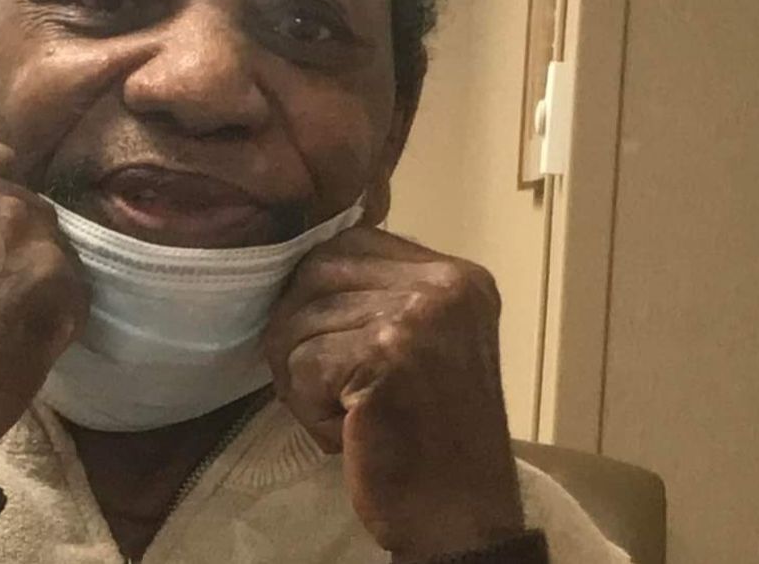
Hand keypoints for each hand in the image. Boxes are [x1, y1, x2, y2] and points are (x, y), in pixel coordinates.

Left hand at [261, 227, 522, 560]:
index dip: (317, 292)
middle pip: (316, 271)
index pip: (349, 242)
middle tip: (324, 385)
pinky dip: (306, 406)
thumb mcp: (422, 343)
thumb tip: (303, 266)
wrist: (459, 517)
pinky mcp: (386, 353)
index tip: (331, 344)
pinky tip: (345, 430)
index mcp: (457, 276)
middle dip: (299, 330)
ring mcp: (418, 315)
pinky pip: (300, 362)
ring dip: (300, 374)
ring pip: (299, 318)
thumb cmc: (429, 437)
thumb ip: (380, 296)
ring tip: (344, 413)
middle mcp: (445, 285)